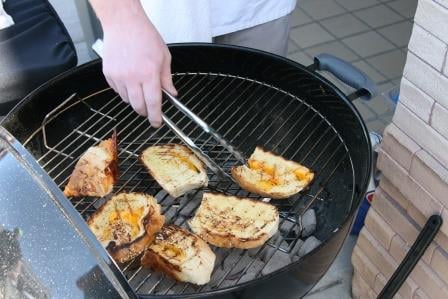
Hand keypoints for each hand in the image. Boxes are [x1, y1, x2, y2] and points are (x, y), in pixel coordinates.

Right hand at [95, 0, 176, 126]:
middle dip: (145, 112)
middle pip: (138, 106)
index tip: (157, 123)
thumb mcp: (164, 57)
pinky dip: (124, 91)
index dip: (156, 116)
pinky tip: (129, 80)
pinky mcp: (108, 74)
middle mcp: (132, 77)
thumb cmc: (144, 36)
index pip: (153, 103)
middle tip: (150, 110)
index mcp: (149, 74)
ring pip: (127, 100)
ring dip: (135, 100)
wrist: (123, 23)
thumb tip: (171, 93)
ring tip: (140, 87)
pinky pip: (117, 91)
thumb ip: (167, 78)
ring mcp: (118, 76)